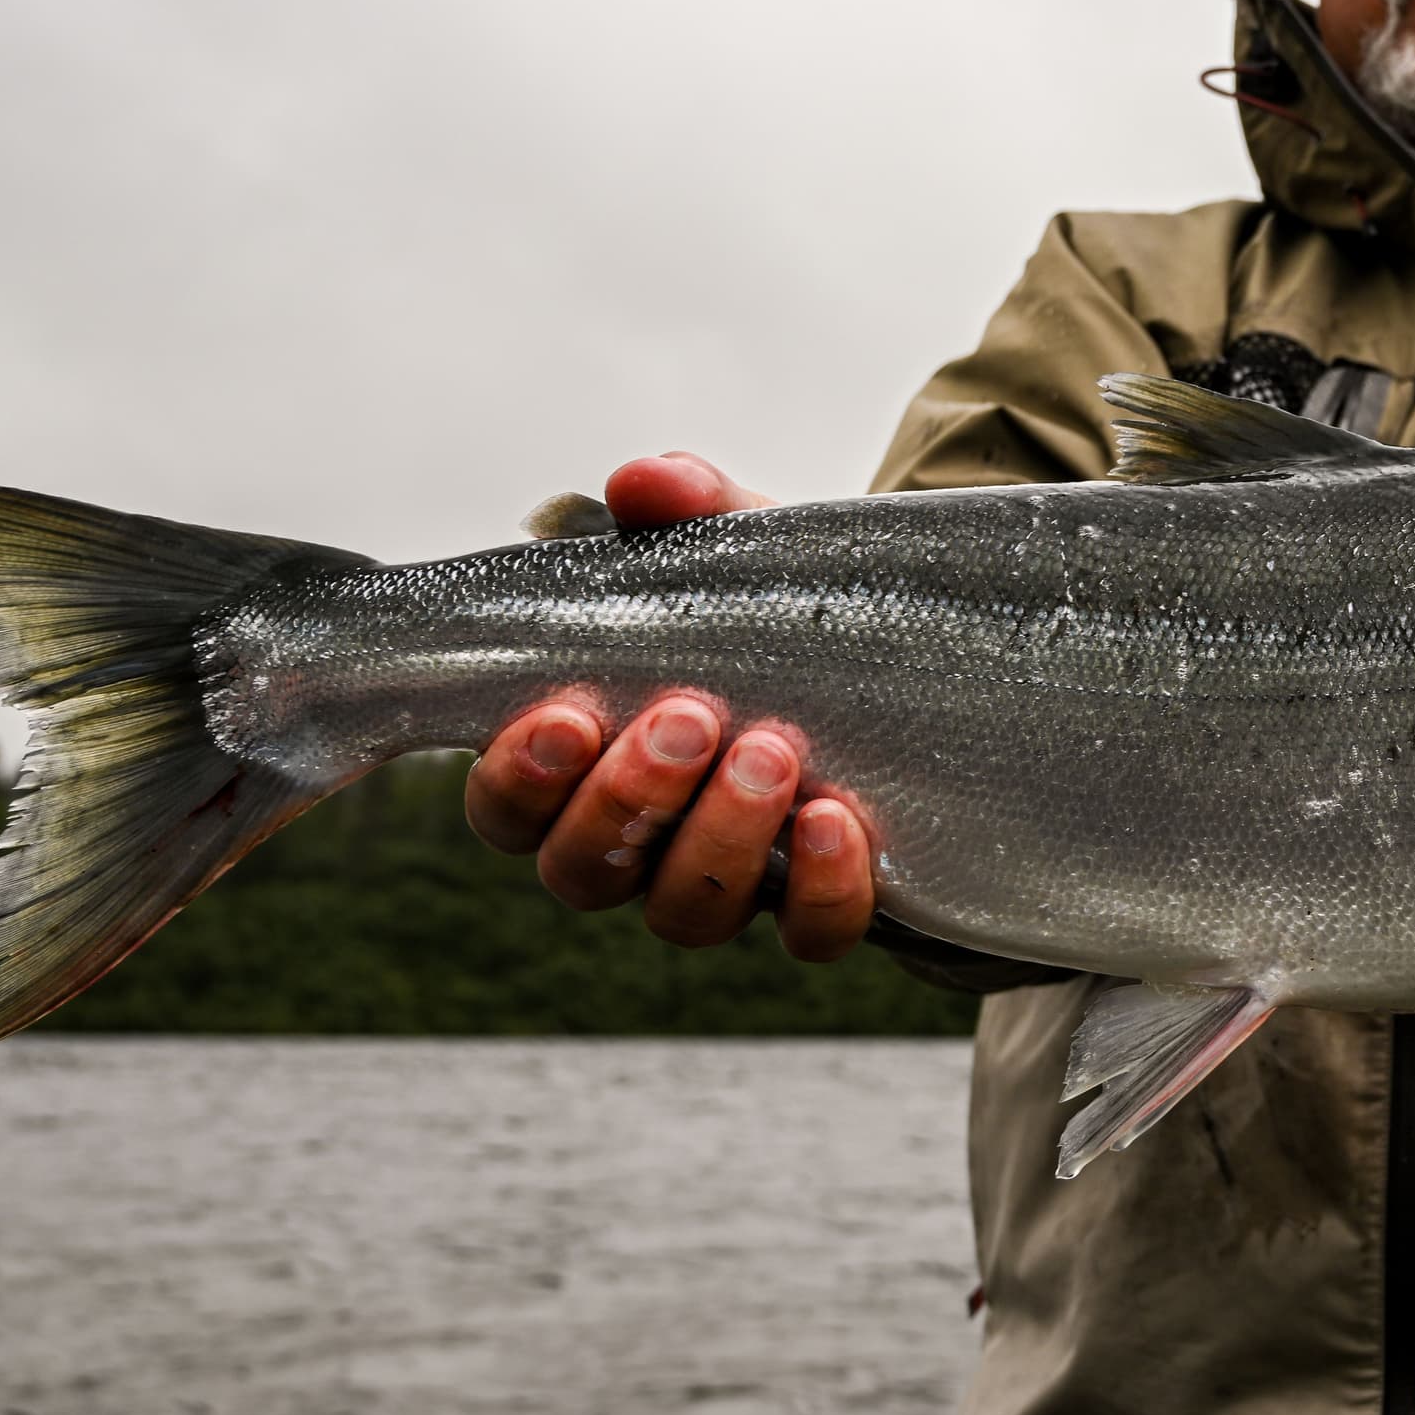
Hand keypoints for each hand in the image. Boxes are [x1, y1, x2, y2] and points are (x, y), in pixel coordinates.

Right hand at [459, 454, 882, 963]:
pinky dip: (817, 887)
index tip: (566, 713)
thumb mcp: (738, 549)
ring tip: (772, 752)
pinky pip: (807, 934)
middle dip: (627, 798)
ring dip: (718, 836)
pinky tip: (839, 818)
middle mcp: (640, 843)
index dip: (519, 778)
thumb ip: (687, 509)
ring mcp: (729, 885)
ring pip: (683, 912)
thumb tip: (644, 481)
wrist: (907, 652)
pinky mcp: (821, 905)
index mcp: (586, 765)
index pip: (507, 809)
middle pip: (583, 871)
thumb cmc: (780, 609)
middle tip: (690, 716)